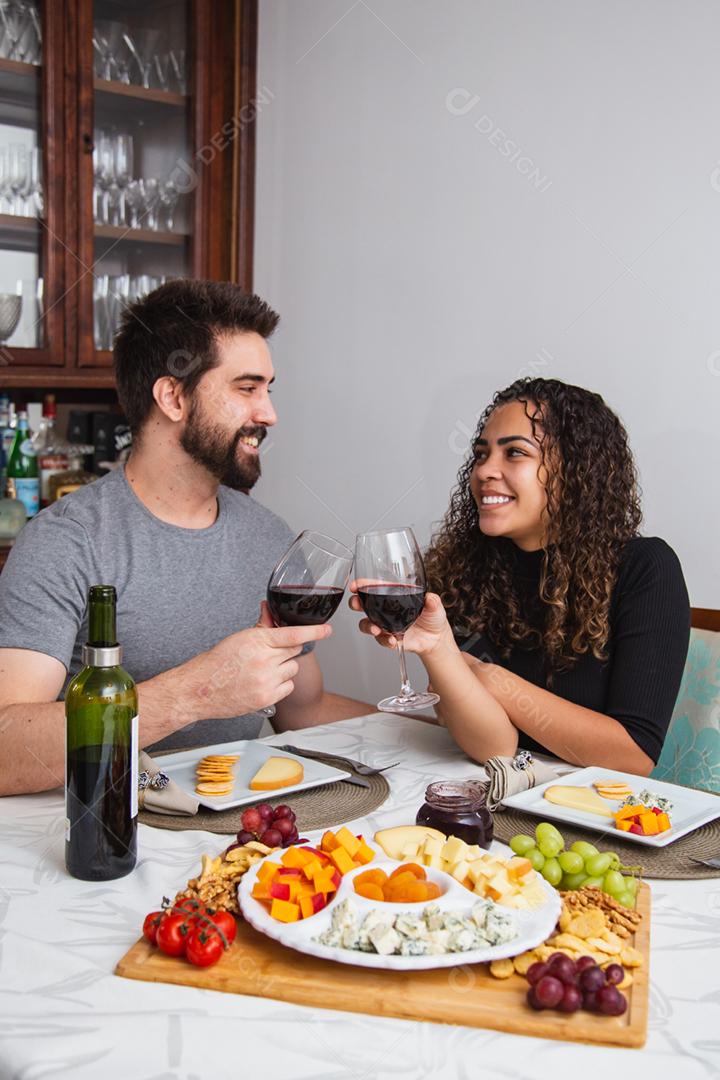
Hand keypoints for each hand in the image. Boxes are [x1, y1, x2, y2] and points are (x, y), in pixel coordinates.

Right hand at [185, 613, 330, 718]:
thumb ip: (261, 627)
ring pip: (292, 669)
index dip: (314, 632)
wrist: (200, 689)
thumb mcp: (239, 638)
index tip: (327, 630)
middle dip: (285, 651)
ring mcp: (266, 680)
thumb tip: (271, 611)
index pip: (294, 635)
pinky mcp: (267, 698)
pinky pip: (287, 687)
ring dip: (283, 669)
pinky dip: (279, 685)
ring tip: (262, 671)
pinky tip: (263, 683)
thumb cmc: (217, 663)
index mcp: (258, 641)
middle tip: (269, 655)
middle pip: (294, 651)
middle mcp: (264, 661)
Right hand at [348, 582, 452, 656]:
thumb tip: (429, 598)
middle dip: (356, 603)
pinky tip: (392, 640)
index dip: (362, 585)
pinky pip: (380, 639)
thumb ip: (432, 601)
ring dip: (368, 626)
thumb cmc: (433, 617)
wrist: (436, 639)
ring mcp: (385, 624)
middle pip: (363, 604)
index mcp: (394, 596)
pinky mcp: (388, 637)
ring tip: (376, 629)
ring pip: (366, 623)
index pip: (375, 588)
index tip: (355, 586)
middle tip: (357, 604)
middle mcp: (385, 609)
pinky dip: (384, 640)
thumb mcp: (434, 605)